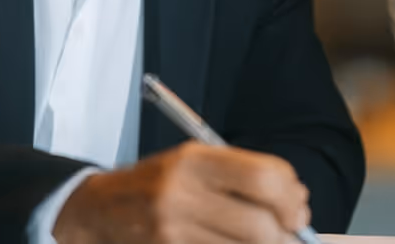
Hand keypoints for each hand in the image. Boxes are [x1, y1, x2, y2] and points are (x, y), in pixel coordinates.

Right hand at [53, 141, 310, 243]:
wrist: (95, 211)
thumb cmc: (155, 184)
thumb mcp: (191, 161)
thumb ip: (240, 175)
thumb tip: (294, 200)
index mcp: (192, 159)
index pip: (263, 177)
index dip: (291, 196)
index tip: (299, 206)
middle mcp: (181, 195)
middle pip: (260, 224)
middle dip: (287, 233)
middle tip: (294, 233)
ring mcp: (172, 232)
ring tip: (271, 241)